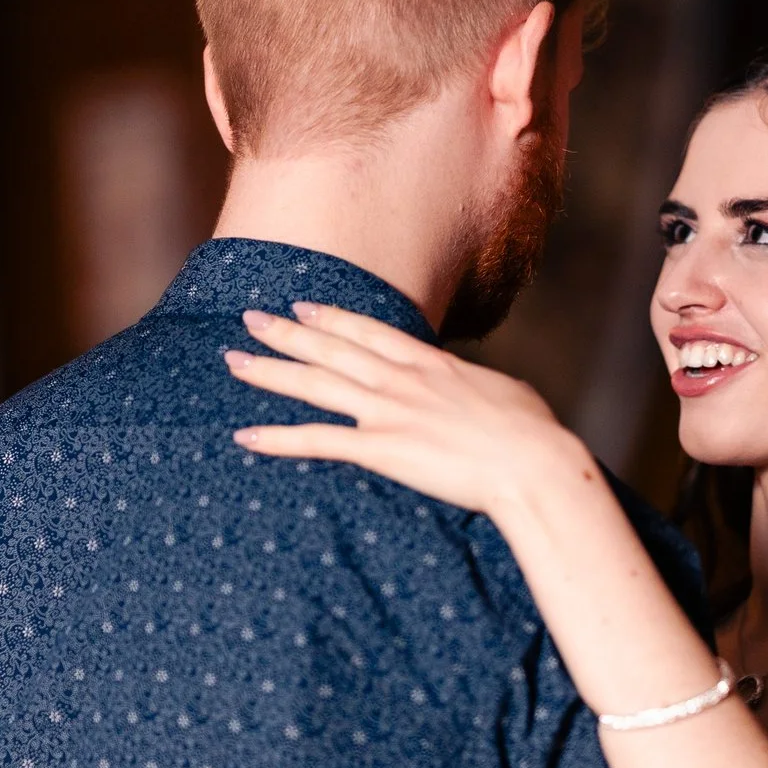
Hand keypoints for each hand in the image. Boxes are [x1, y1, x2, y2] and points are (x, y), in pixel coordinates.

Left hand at [224, 303, 590, 516]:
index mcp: (431, 362)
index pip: (369, 331)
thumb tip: (476, 387)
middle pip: (331, 347)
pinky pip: (318, 441)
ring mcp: (389, 411)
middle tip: (248, 318)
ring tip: (232, 360)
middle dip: (286, 332)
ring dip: (270, 371)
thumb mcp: (503, 392)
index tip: (302, 305)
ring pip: (315, 383)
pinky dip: (278, 438)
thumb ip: (475, 386)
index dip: (331, 317)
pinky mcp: (382, 448)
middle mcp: (401, 379)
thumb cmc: (532, 432)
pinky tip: (245, 435)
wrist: (534, 462)